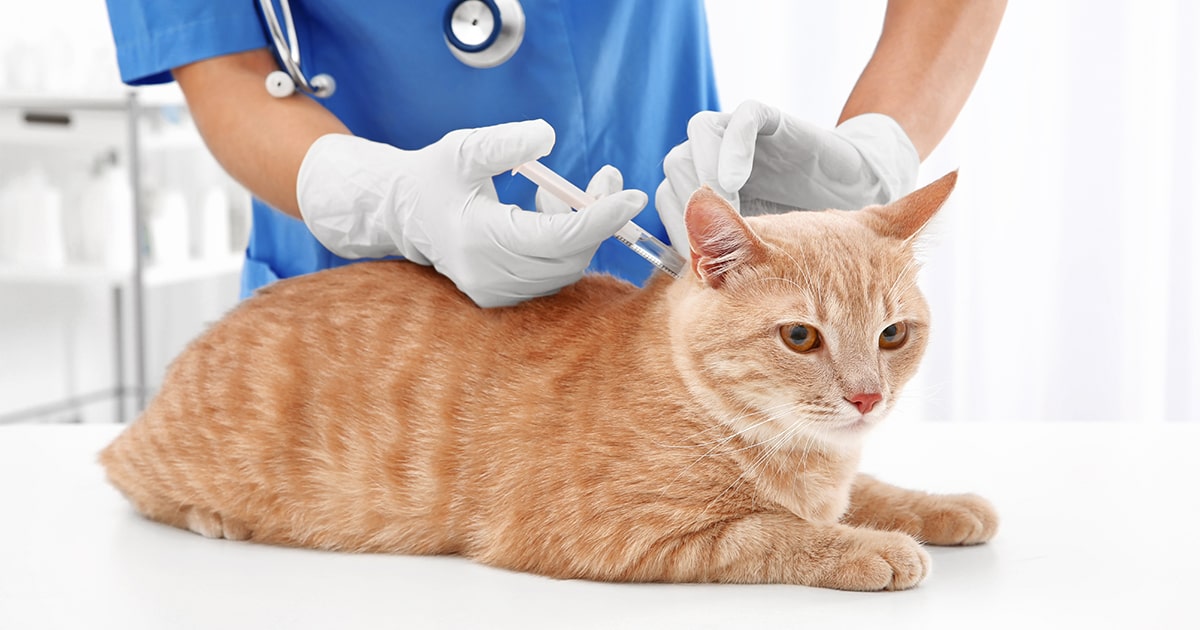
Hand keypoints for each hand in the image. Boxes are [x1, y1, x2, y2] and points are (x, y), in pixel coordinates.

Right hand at [297, 120, 646, 306]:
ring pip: (564, 267)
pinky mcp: (502, 297)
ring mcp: (496, 293)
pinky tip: (548, 212)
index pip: (556, 238)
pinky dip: (563, 243)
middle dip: (598, 218)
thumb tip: (548, 136)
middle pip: (568, 256)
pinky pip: (552, 273)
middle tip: (609, 177)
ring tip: (563, 189)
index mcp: (478, 240)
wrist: (405, 215)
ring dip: (580, 228)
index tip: (632, 197)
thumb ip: (506, 141)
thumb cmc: (436, 176)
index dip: (599, 219)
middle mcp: (488, 276)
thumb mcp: (464, 148)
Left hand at [655, 101, 918, 256]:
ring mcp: (741, 138)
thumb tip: (694, 294)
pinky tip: (731, 181)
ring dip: (702, 170)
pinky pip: (742, 119)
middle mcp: (719, 162)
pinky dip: (732, 148)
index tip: (687, 260)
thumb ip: (731, 267)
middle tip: (699, 232)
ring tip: (716, 207)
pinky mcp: (769, 122)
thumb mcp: (766, 258)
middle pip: (678, 167)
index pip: (670, 200)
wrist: (853, 187)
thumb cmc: (807, 234)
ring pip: (699, 137)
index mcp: (708, 196)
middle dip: (683, 198)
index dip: (673, 225)